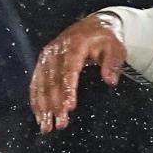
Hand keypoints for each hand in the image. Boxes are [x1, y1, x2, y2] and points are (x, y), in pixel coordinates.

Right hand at [29, 15, 126, 132]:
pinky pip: (36, 83)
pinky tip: (38, 115)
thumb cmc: (106, 39)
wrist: (93, 25)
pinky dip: (36, 100)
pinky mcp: (42, 63)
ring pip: (41, 84)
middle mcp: (56, 51)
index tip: (69, 107)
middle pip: (53, 81)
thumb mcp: (116, 47)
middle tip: (60, 124)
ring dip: (43, 107)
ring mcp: (47, 57)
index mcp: (74, 46)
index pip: (69, 70)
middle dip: (55, 104)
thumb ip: (113, 63)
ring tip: (46, 126)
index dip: (68, 89)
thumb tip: (111, 81)